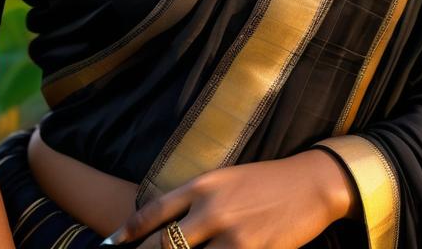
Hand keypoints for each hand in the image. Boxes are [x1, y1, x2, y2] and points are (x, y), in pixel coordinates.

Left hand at [103, 150, 355, 248]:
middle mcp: (212, 209)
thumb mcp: (226, 180)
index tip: (111, 246)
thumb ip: (197, 199)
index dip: (128, 233)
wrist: (310, 184)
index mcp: (203, 185)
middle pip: (164, 244)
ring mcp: (233, 235)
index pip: (154, 211)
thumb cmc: (266, 182)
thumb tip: (167, 225)